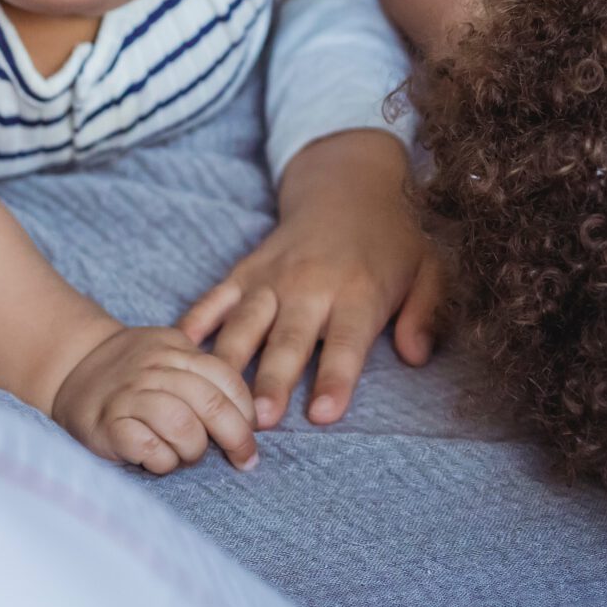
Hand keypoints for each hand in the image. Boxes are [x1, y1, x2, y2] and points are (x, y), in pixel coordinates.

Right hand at [50, 325, 258, 474]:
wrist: (71, 367)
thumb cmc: (133, 372)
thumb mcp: (169, 356)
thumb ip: (203, 376)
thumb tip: (249, 416)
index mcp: (177, 350)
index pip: (226, 378)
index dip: (246, 410)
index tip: (253, 433)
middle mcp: (154, 369)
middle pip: (210, 403)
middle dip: (236, 437)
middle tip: (243, 459)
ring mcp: (128, 396)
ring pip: (182, 425)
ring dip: (193, 450)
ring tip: (186, 455)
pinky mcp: (105, 425)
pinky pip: (147, 448)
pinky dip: (161, 461)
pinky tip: (158, 460)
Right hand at [178, 129, 444, 428]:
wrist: (349, 185)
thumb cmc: (393, 240)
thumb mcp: (428, 269)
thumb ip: (425, 313)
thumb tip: (417, 356)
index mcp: (360, 291)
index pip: (347, 343)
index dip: (336, 379)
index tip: (322, 416)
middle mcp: (311, 285)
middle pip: (288, 340)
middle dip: (272, 381)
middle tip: (258, 421)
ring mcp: (273, 277)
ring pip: (245, 324)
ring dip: (230, 363)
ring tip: (212, 399)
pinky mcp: (246, 271)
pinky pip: (215, 299)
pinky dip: (194, 324)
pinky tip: (177, 352)